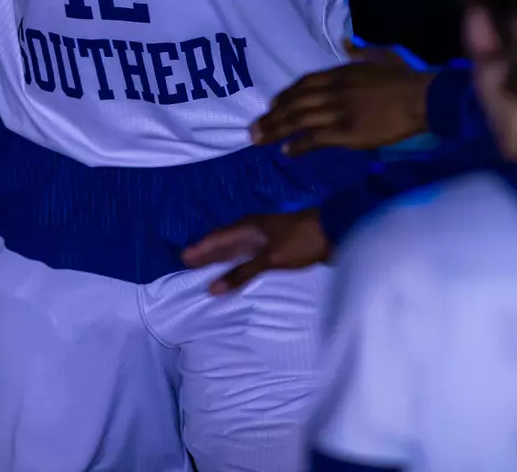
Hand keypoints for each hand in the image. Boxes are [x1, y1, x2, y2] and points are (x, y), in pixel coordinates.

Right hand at [182, 209, 330, 294]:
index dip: (200, 249)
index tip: (183, 257)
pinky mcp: (276, 245)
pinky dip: (237, 261)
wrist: (333, 233)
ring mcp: (265, 236)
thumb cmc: (299, 242)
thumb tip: (212, 289)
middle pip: (224, 241)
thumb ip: (241, 274)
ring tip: (206, 265)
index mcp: (248, 227)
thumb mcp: (269, 259)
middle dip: (207, 252)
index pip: (217, 238)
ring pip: (236, 246)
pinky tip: (236, 267)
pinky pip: (248, 252)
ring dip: (221, 256)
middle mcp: (253, 229)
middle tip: (188, 262)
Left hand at [251, 41, 433, 154]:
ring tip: (259, 140)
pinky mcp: (345, 133)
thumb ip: (360, 52)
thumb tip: (347, 44)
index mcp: (340, 73)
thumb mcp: (381, 55)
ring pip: (298, 121)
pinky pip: (314, 139)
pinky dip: (298, 145)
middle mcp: (332, 91)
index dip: (285, 95)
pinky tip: (287, 151)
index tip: (271, 104)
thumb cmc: (405, 78)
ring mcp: (337, 112)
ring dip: (275, 131)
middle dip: (271, 116)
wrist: (420, 98)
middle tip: (253, 128)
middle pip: (294, 103)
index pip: (303, 84)